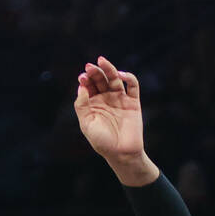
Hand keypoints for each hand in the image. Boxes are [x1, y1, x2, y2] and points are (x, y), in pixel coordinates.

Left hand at [74, 56, 156, 182]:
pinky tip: (120, 75)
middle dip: (95, 72)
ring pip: (115, 79)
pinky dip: (128, 77)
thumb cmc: (102, 142)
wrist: (121, 153)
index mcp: (93, 104)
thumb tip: (81, 86)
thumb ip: (82, 105)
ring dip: (108, 69)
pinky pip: (132, 85)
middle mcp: (106, 99)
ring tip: (101, 61)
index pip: (89, 86)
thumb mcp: (86, 124)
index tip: (82, 77)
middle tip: (89, 67)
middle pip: (101, 80)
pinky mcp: (133, 101)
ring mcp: (120, 99)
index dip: (85, 79)